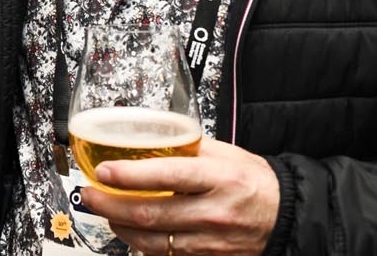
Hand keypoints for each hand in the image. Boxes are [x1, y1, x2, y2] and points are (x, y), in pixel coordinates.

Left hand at [79, 138, 278, 255]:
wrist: (287, 217)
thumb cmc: (254, 182)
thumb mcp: (225, 154)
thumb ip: (186, 145)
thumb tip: (147, 133)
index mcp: (218, 178)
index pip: (166, 176)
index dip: (129, 175)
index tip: (103, 170)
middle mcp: (214, 212)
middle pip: (150, 213)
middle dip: (110, 204)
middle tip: (89, 194)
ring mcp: (211, 242)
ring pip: (152, 240)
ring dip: (119, 226)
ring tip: (103, 210)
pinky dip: (141, 243)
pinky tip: (129, 229)